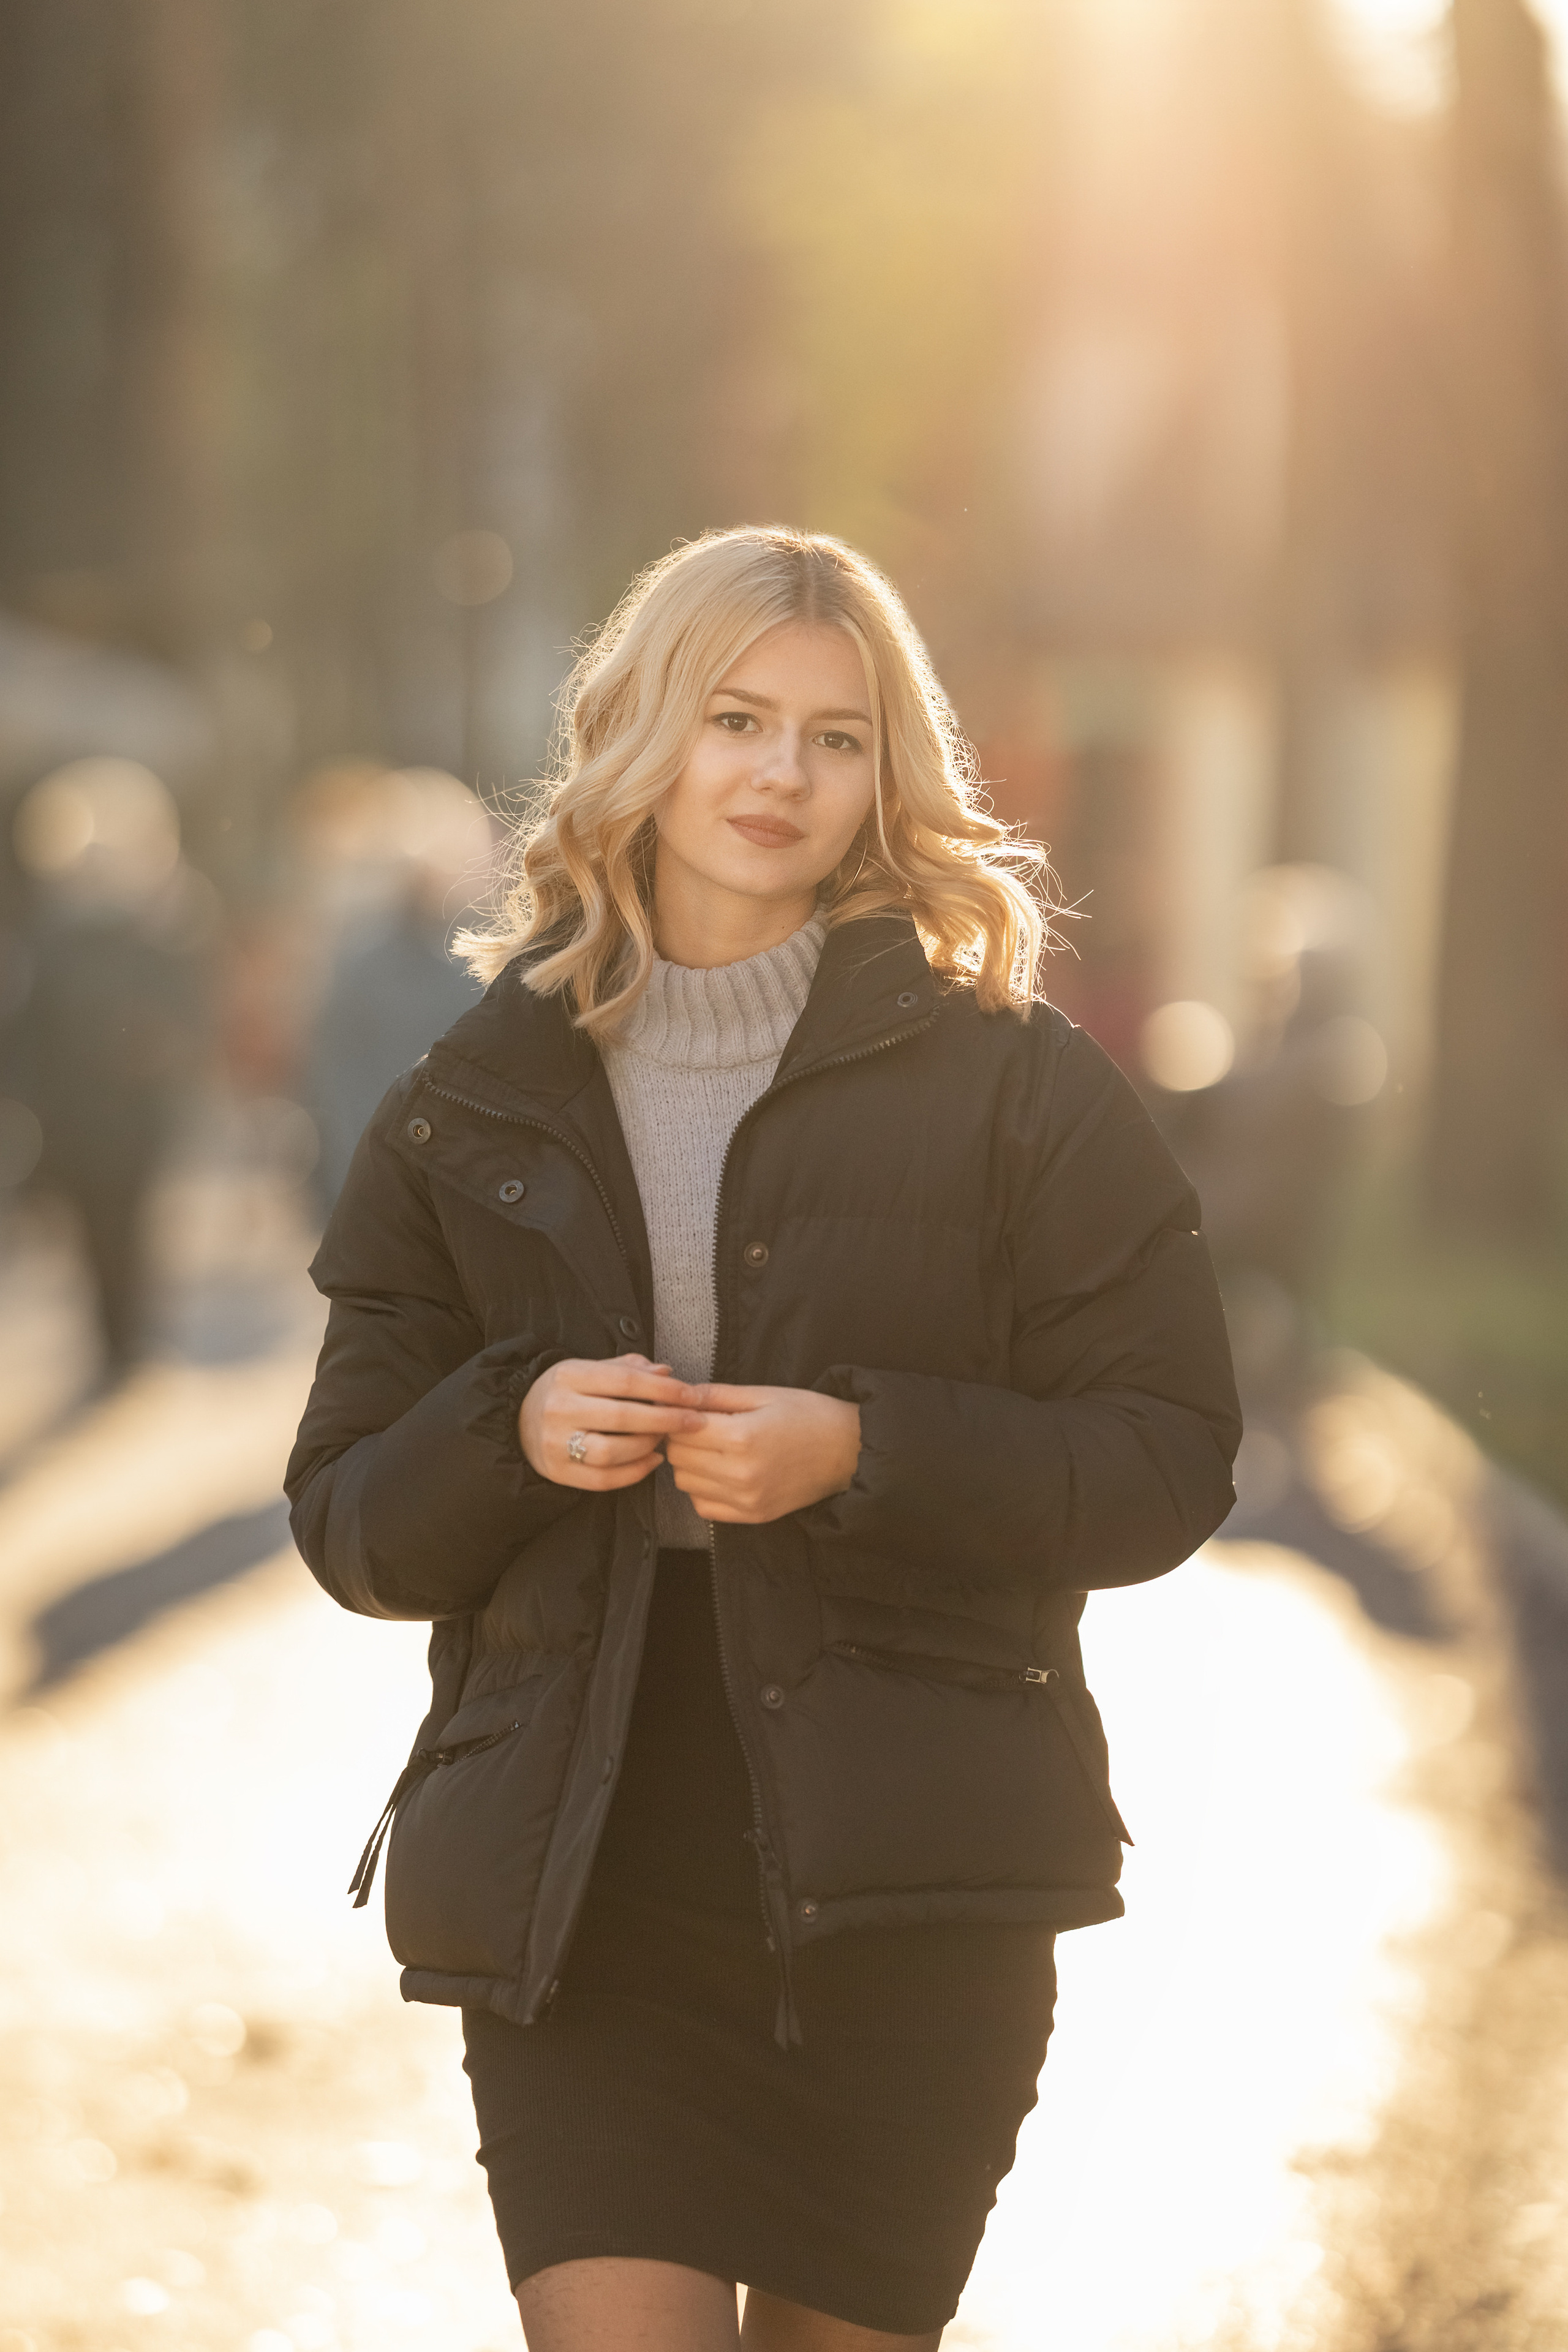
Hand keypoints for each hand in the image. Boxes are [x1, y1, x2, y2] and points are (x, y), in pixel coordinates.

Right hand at [519, 1354, 704, 1490]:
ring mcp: (556, 1444)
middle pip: (622, 1416)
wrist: (518, 1420)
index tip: (692, 1396)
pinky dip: (634, 1472)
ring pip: (612, 1451)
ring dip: (648, 1446)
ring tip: (664, 1439)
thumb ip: (628, 1368)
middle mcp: (559, 1409)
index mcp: (569, 1376)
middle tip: (695, 1421)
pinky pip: (603, 1479)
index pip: (624, 1381)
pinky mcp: (558, 1472)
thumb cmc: (566, 1392)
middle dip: (666, 1419)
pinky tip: (652, 1461)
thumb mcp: (590, 1370)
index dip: (664, 1389)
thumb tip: (667, 1371)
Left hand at [664, 1384, 861, 1523]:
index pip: (681, 1430)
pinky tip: (720, 1473)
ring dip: (690, 1465)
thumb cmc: (810, 1416)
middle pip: (678, 1458)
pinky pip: (704, 1507)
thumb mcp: (764, 1394)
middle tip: (700, 1427)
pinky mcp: (753, 1515)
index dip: (679, 1417)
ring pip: (686, 1484)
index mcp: (741, 1436)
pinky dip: (703, 1489)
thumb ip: (717, 1395)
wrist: (849, 1452)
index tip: (689, 1410)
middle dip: (681, 1439)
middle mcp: (740, 1473)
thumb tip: (679, 1394)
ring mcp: (746, 1499)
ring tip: (712, 1449)